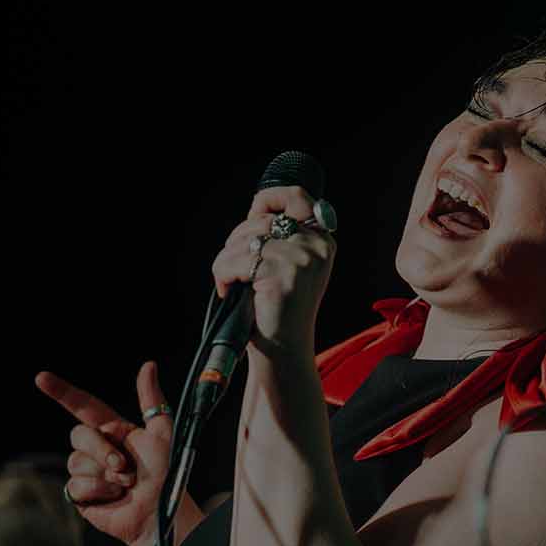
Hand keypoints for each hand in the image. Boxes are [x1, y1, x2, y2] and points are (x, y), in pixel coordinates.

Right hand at [35, 361, 173, 545]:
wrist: (158, 510)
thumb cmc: (164, 474)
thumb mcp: (162, 432)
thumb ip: (151, 400)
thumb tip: (148, 365)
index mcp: (113, 430)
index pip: (83, 405)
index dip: (61, 391)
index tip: (41, 378)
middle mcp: (97, 448)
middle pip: (79, 435)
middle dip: (102, 450)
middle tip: (125, 466)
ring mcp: (86, 470)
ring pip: (76, 461)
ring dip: (105, 475)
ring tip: (125, 484)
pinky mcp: (80, 494)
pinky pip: (76, 485)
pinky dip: (98, 491)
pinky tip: (113, 497)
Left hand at [211, 186, 335, 356]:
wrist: (283, 349)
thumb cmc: (279, 307)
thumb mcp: (290, 265)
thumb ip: (283, 235)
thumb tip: (257, 208)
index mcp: (323, 241)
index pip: (295, 196)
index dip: (267, 200)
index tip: (252, 217)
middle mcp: (318, 247)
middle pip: (260, 220)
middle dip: (237, 240)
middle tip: (235, 267)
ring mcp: (302, 260)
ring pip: (244, 240)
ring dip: (226, 261)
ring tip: (231, 282)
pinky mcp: (281, 276)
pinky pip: (234, 261)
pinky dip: (221, 274)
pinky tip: (228, 290)